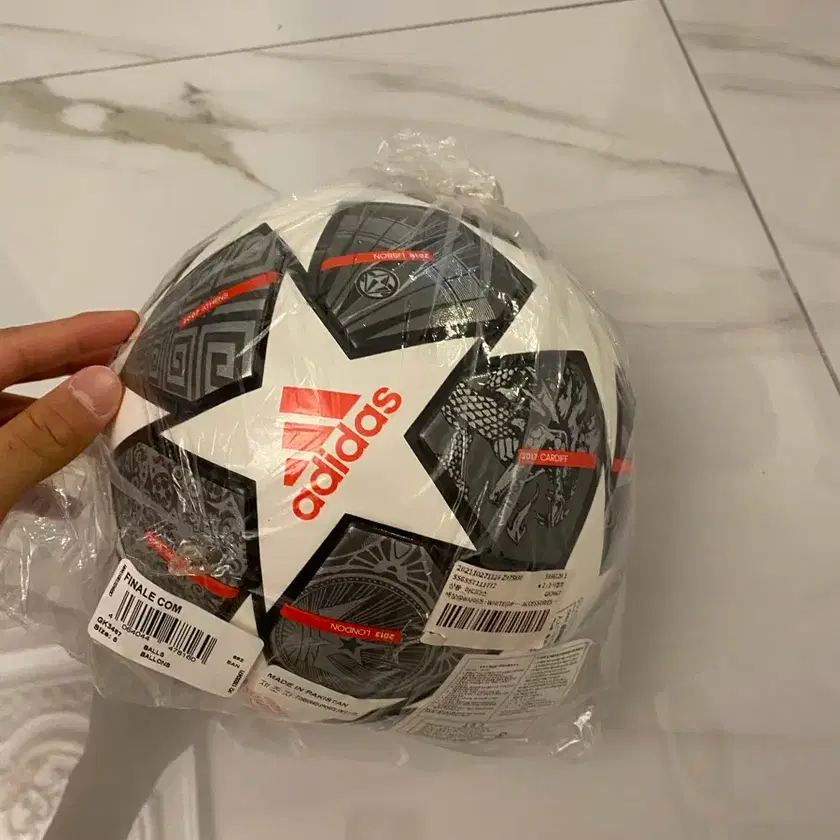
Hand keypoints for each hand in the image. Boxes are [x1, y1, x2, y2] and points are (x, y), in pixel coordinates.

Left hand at [0, 311, 138, 520]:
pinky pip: (5, 457)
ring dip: (60, 419)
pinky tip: (66, 494)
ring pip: (13, 418)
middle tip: (133, 360)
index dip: (75, 332)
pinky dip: (36, 466)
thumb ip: (45, 432)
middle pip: (16, 373)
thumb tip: (108, 382)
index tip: (130, 322)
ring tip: (114, 419)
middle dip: (74, 366)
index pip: (18, 347)